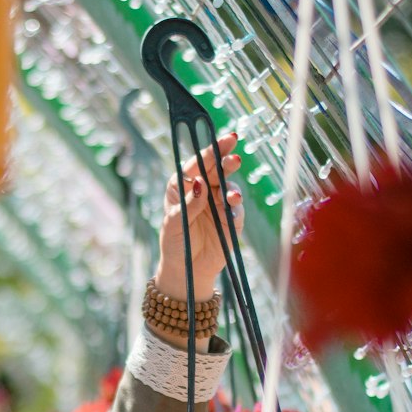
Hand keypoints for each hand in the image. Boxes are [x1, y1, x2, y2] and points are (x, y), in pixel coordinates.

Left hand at [154, 131, 244, 303]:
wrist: (187, 271)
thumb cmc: (175, 243)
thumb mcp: (174, 224)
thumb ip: (188, 204)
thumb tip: (201, 182)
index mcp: (184, 184)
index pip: (198, 162)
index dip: (211, 150)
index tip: (226, 140)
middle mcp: (203, 189)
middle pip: (217, 169)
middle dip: (226, 161)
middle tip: (234, 158)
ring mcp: (218, 203)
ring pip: (229, 187)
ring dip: (232, 189)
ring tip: (231, 196)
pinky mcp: (231, 219)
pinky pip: (237, 209)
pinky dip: (236, 206)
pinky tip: (233, 205)